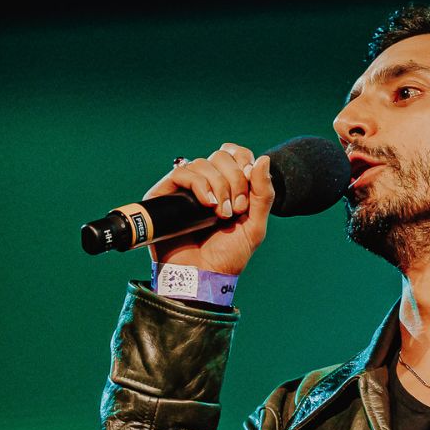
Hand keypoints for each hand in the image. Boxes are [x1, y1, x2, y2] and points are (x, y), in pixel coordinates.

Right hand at [143, 143, 275, 276]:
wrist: (202, 276)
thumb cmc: (227, 256)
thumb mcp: (255, 225)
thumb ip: (264, 194)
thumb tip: (264, 159)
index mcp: (228, 186)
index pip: (236, 154)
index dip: (244, 162)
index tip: (248, 188)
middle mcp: (206, 184)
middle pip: (221, 156)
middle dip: (235, 181)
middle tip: (236, 209)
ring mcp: (185, 189)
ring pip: (203, 163)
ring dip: (219, 187)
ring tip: (220, 214)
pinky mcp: (165, 194)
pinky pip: (182, 172)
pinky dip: (199, 184)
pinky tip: (206, 204)